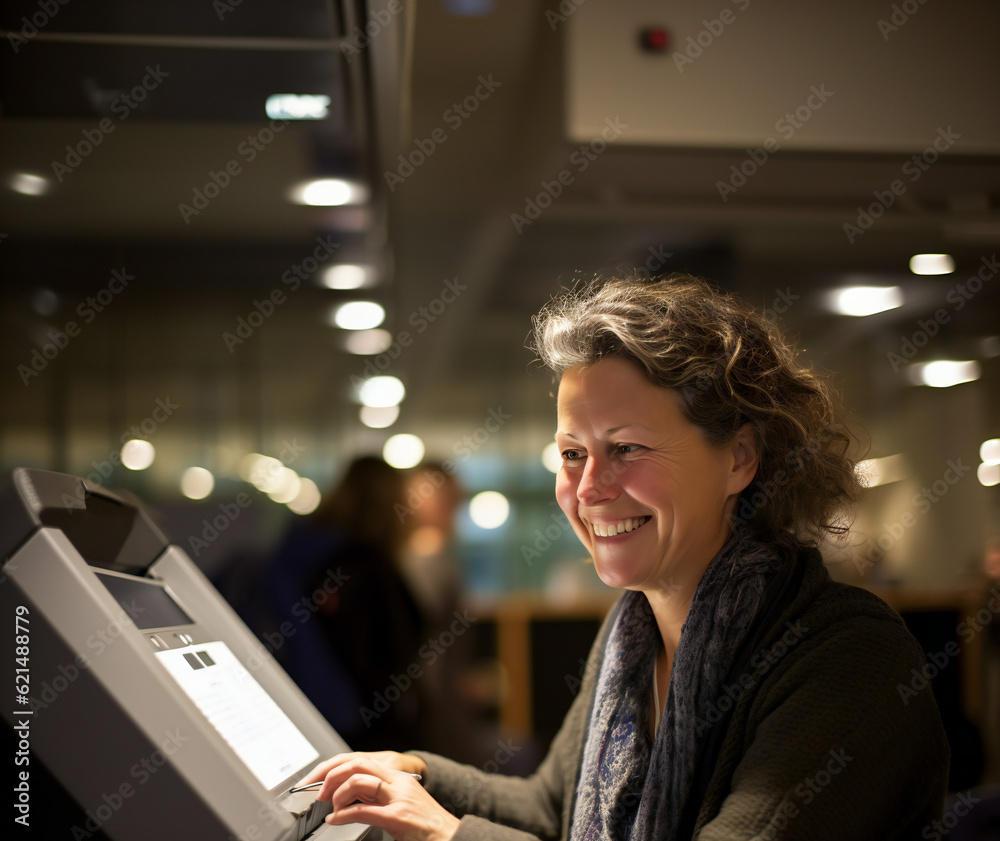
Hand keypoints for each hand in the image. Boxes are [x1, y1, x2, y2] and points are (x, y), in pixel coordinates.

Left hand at [297, 753, 458, 840]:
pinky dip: (343, 815)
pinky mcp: (398, 817)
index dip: (336, 767)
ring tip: (331, 807)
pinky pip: (363, 810)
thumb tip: (349, 797)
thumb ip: (378, 797)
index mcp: (398, 777)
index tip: (320, 780)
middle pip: (357, 764)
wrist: (450, 837)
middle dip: (332, 775)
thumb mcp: (400, 804)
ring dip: (338, 794)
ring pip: (359, 781)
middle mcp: (398, 782)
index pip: (361, 760)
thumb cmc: (426, 826)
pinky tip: (335, 820)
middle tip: (320, 792)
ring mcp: (399, 798)